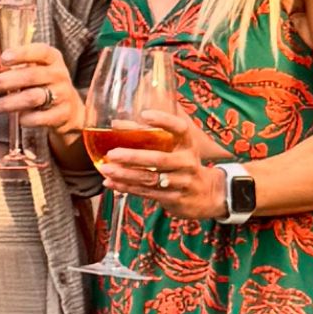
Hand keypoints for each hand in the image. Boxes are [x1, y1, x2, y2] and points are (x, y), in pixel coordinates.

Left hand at [0, 42, 82, 142]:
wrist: (68, 110)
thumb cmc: (39, 84)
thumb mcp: (26, 70)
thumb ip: (5, 65)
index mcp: (52, 58)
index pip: (40, 51)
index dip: (22, 54)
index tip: (3, 58)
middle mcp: (59, 74)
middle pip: (31, 76)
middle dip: (5, 81)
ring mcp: (63, 94)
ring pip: (33, 97)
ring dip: (9, 102)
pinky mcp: (62, 114)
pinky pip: (40, 117)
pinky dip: (26, 118)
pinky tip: (16, 119)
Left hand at [102, 105, 227, 221]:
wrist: (206, 195)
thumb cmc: (182, 163)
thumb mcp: (174, 148)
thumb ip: (147, 134)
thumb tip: (115, 124)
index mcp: (188, 144)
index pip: (180, 129)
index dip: (164, 120)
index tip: (144, 114)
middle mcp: (187, 162)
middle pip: (159, 159)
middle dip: (133, 156)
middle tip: (112, 153)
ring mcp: (182, 182)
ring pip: (150, 179)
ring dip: (125, 175)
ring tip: (106, 168)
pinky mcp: (174, 199)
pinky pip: (147, 193)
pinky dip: (127, 187)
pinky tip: (111, 182)